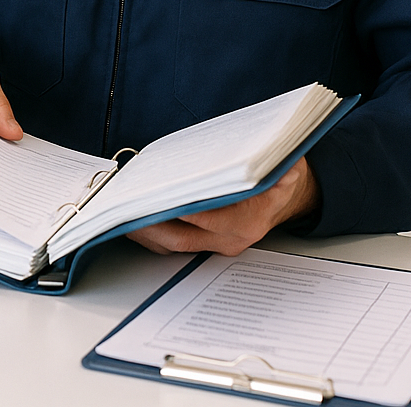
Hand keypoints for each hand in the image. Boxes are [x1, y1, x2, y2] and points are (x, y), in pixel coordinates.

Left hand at [126, 158, 319, 256]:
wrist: (287, 199)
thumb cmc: (282, 178)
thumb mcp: (289, 165)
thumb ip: (281, 165)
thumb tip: (278, 167)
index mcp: (249, 220)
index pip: (207, 218)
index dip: (179, 209)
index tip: (155, 196)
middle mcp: (231, 238)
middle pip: (181, 238)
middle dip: (149, 224)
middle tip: (126, 207)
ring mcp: (217, 244)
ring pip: (173, 245)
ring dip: (144, 231)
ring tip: (121, 212)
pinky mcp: (206, 243)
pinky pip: (174, 242)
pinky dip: (152, 231)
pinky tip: (134, 215)